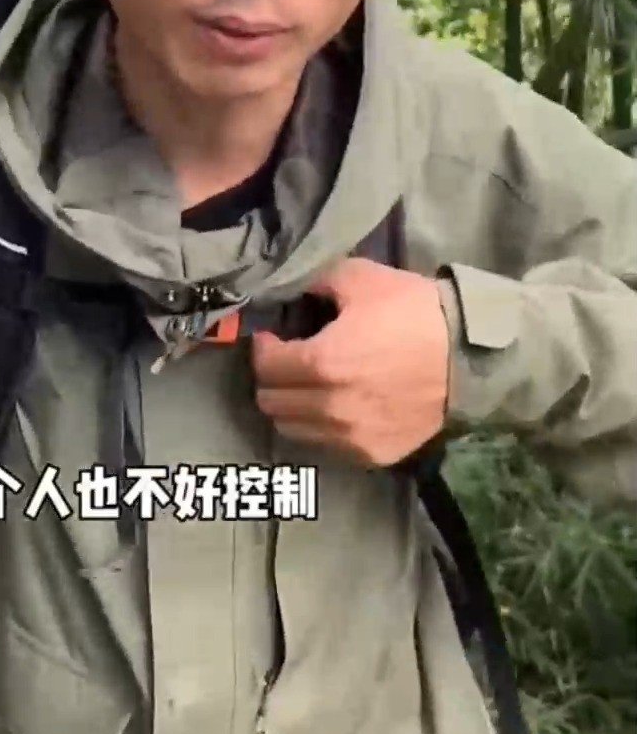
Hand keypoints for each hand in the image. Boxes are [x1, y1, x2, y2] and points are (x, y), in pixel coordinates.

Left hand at [251, 258, 451, 466]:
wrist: (470, 357)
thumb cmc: (414, 312)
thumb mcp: (361, 278)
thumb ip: (316, 282)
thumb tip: (289, 290)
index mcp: (322, 363)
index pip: (265, 366)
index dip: (264, 348)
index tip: (273, 338)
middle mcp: (329, 408)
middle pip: (271, 402)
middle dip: (272, 378)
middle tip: (288, 362)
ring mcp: (351, 437)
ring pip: (293, 429)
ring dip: (292, 406)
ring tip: (309, 386)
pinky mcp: (373, 455)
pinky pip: (327, 446)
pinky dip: (322, 427)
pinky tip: (338, 406)